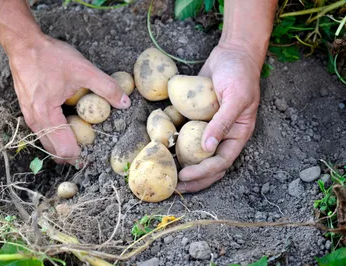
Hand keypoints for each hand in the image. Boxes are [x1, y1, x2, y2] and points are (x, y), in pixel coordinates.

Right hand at [8, 34, 130, 165]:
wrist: (23, 44)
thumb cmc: (50, 56)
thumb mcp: (84, 69)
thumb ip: (106, 87)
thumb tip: (124, 102)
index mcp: (46, 115)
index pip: (65, 149)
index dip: (81, 156)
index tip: (94, 155)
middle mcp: (34, 121)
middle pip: (54, 151)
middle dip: (72, 155)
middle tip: (90, 152)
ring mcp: (29, 116)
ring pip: (47, 143)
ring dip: (63, 146)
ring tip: (81, 141)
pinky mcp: (28, 110)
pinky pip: (43, 132)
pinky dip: (56, 135)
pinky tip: (68, 126)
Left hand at [176, 43, 260, 192]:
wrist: (231, 52)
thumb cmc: (240, 74)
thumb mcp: (236, 98)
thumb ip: (223, 123)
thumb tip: (208, 149)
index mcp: (237, 135)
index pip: (221, 162)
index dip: (203, 172)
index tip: (184, 176)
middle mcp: (222, 135)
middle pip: (207, 164)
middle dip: (192, 178)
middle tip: (173, 186)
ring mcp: (207, 127)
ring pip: (194, 153)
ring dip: (181, 164)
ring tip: (164, 173)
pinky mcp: (195, 117)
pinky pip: (184, 133)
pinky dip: (173, 142)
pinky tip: (159, 148)